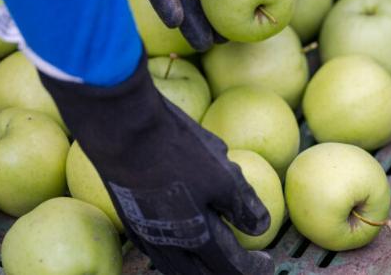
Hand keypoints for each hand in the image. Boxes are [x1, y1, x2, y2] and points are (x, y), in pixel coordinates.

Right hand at [40, 54, 273, 274]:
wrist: (123, 130)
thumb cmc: (176, 150)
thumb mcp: (222, 174)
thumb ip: (242, 205)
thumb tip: (262, 227)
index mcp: (197, 235)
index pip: (230, 266)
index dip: (252, 268)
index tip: (266, 263)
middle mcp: (169, 244)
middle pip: (202, 274)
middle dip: (225, 273)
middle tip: (243, 265)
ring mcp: (145, 234)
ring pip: (175, 268)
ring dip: (198, 270)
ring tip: (213, 261)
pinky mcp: (129, 220)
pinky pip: (156, 252)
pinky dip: (174, 258)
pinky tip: (178, 243)